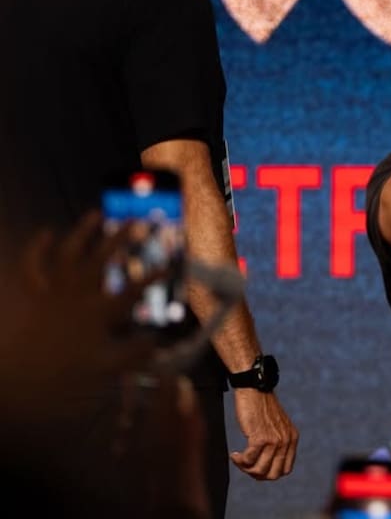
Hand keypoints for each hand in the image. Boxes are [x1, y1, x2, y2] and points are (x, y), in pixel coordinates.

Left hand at [0, 214, 156, 417]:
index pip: (134, 289)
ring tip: (96, 214)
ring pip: (69, 253)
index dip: (154, 275)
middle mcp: (77, 294)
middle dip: (121, 238)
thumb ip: (133, 353)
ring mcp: (52, 291)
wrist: (14, 382)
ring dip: (82, 232)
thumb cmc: (61, 378)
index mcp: (98, 312)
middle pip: (102, 259)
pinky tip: (47, 233)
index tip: (170, 264)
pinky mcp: (31, 295)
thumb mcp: (104, 369)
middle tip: (136, 221)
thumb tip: (157, 340)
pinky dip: (38, 248)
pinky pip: (33, 265)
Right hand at [230, 389, 298, 479]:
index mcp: (292, 438)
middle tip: (246, 466)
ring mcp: (274, 440)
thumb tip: (266, 468)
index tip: (257, 467)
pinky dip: (239, 461)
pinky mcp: (260, 438)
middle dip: (257, 475)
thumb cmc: (261, 407)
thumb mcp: (277, 426)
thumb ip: (277, 443)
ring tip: (239, 459)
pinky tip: (235, 454)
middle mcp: (286, 441)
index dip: (269, 473)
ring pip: (259, 470)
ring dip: (245, 468)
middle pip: (273, 475)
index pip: (285, 470)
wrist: (254, 390)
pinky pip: (248, 461)